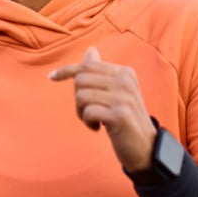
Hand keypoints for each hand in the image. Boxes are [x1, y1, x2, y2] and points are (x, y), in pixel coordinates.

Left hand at [49, 46, 157, 171]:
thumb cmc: (125, 118)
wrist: (146, 146)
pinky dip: (87, 122)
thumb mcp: (116, 91)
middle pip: (81, 80)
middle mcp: (125, 81)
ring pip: (81, 96)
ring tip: (94, 120)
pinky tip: (97, 128)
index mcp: (125, 72)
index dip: (67, 70)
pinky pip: (88, 112)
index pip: (88, 65)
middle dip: (78, 98)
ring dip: (82, 112)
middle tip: (88, 112)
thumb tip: (90, 49)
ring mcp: (123, 98)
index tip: (51, 77)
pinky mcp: (119, 115)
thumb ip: (102, 72)